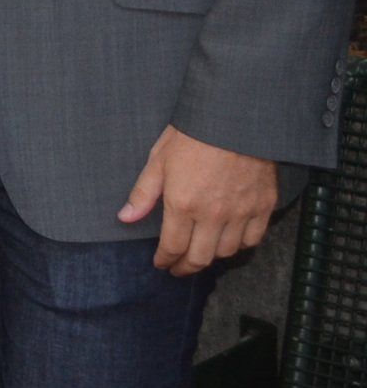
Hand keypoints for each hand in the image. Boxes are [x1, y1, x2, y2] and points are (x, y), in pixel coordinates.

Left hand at [118, 125, 277, 275]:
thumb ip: (143, 194)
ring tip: (200, 252)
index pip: (172, 247)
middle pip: (200, 257)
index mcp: (183, 204)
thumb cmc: (192, 135)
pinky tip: (229, 240)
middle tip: (178, 268)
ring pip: (227, 251)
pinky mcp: (263, 206)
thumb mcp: (158, 160)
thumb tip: (125, 218)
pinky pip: (253, 239)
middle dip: (185, 267)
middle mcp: (213, 215)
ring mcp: (241, 212)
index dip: (165, 260)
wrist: (234, 118)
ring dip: (211, 257)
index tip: (160, 264)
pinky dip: (240, 245)